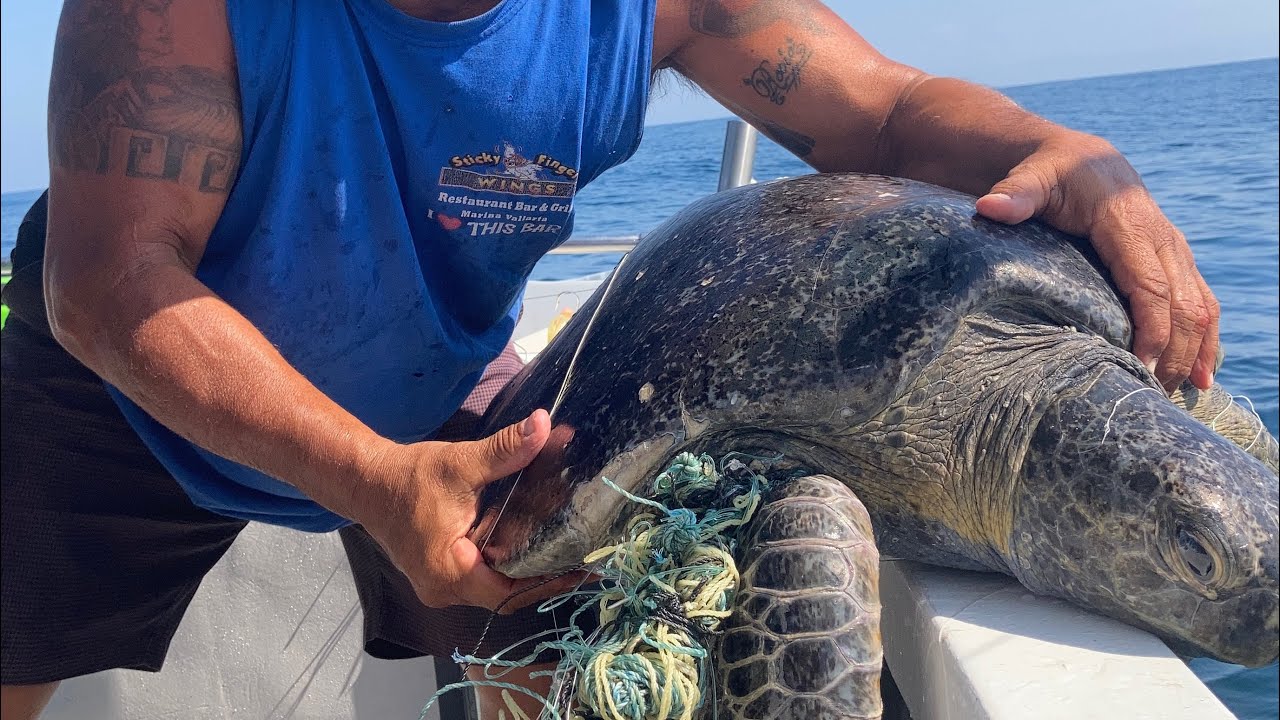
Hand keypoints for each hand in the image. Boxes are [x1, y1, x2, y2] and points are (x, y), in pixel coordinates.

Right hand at [357, 409, 585, 611]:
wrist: (367, 482)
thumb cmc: (408, 477)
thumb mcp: (460, 463)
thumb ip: (505, 450)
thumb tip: (543, 426)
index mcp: (449, 572)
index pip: (509, 591)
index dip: (545, 580)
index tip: (579, 567)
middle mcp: (445, 589)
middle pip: (506, 593)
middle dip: (542, 574)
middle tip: (581, 555)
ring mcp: (442, 585)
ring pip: (495, 587)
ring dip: (525, 569)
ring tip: (565, 550)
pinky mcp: (442, 574)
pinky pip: (483, 577)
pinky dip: (507, 562)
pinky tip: (531, 543)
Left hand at [973, 132, 1218, 392]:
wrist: (1083, 158)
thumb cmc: (1053, 172)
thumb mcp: (1032, 178)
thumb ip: (1015, 195)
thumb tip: (988, 208)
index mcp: (1129, 223)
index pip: (1150, 286)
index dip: (1152, 330)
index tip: (1143, 367)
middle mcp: (1161, 238)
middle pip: (1182, 304)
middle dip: (1176, 353)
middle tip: (1155, 396)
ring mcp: (1174, 249)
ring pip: (1201, 305)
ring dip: (1198, 351)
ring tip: (1183, 394)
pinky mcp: (1177, 259)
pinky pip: (1202, 300)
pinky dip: (1206, 338)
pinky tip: (1201, 374)